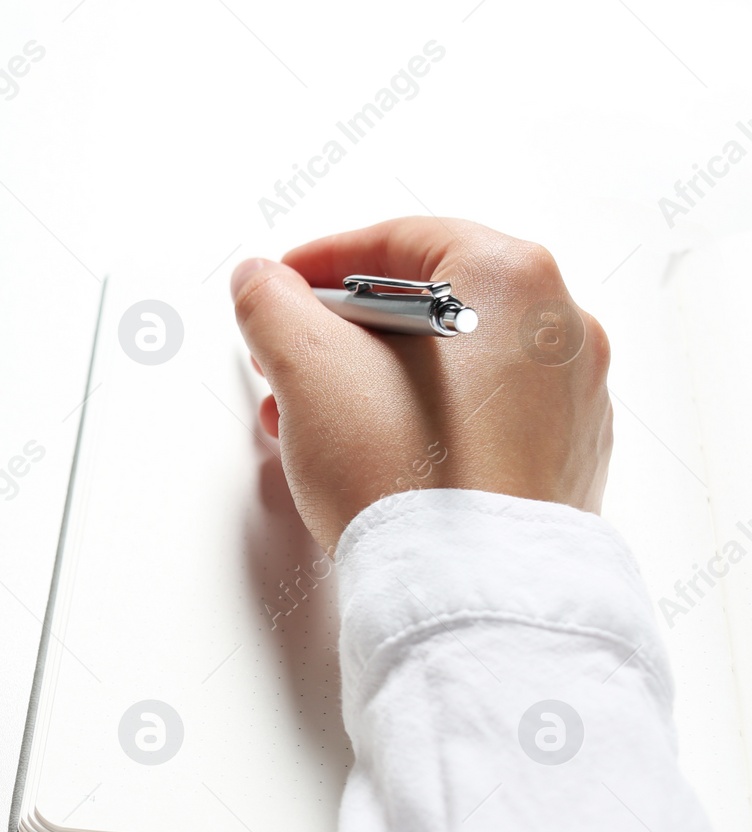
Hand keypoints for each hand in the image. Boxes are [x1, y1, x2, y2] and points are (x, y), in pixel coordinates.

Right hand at [230, 217, 611, 554]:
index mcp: (512, 279)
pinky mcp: (565, 459)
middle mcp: (559, 327)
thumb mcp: (308, 368)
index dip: (322, 261)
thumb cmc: (410, 477)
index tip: (280, 287)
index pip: (400, 240)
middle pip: (429, 301)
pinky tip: (369, 453)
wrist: (470, 590)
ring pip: (454, 362)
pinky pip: (481, 414)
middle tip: (290, 357)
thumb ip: (272, 306)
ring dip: (373, 378)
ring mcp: (571, 397)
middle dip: (343, 331)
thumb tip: (261, 284)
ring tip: (314, 418)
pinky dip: (421, 419)